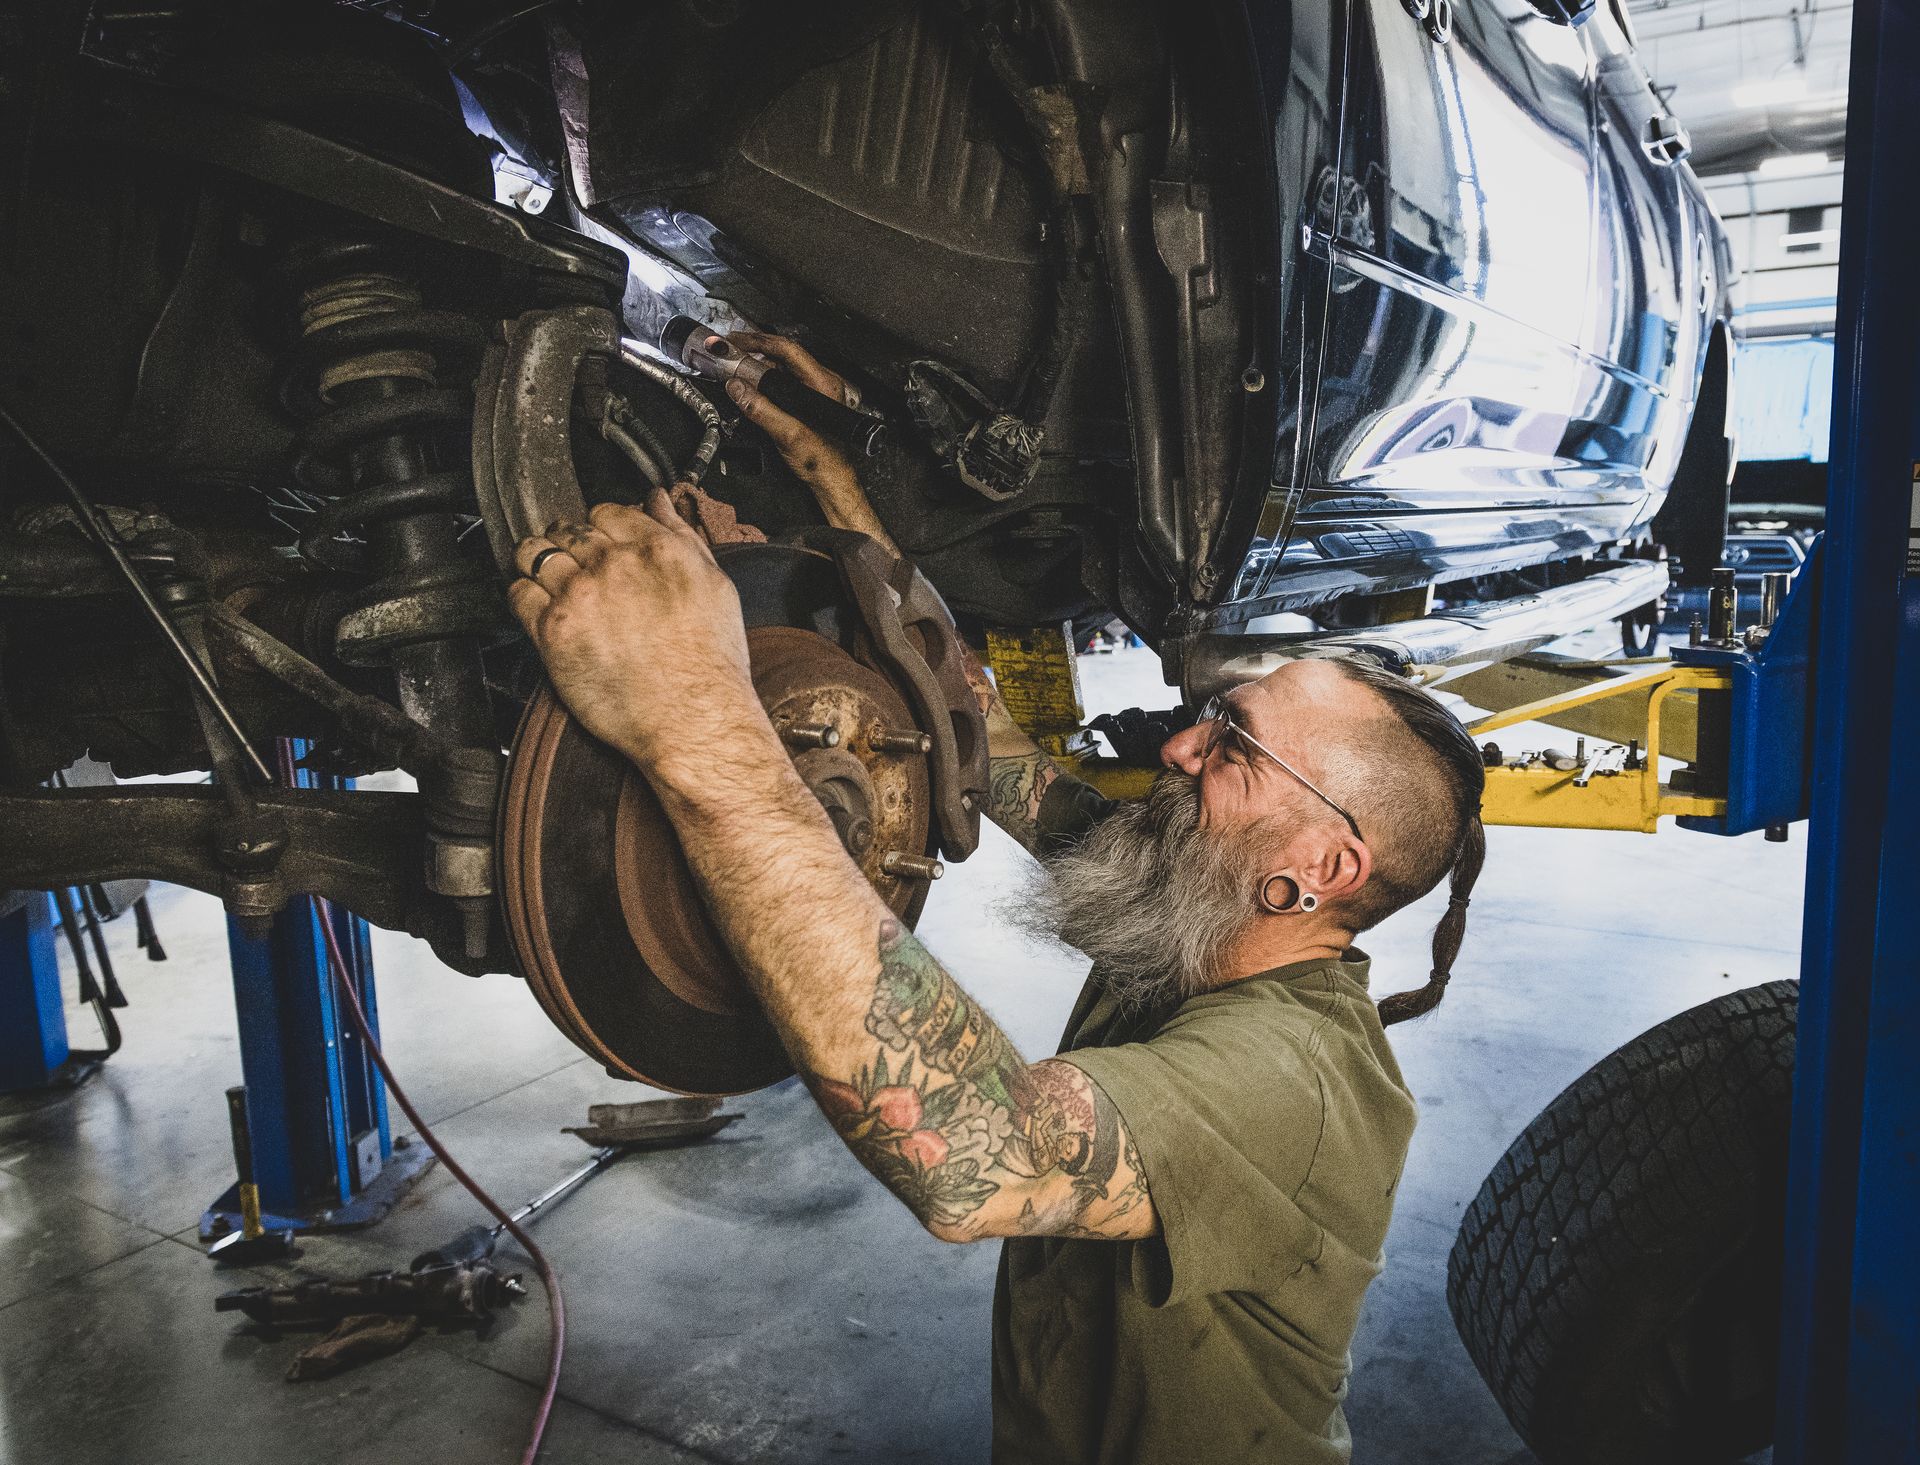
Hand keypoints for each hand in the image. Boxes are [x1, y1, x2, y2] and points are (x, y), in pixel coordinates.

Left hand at [508, 495, 762, 783]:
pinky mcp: (553, 632)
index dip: (601, 527)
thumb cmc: (710, 664)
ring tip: (549, 580)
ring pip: (536, 554)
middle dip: (568, 542)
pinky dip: (524, 594)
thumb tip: (660, 503)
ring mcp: (580, 596)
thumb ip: (683, 535)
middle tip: (574, 564)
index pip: (606, 511)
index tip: (601, 544)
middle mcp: (615, 566)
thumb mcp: (714, 585)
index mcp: (656, 549)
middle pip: (568, 530)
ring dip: (539, 562)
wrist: (694, 720)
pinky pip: (519, 594)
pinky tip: (540, 607)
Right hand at [724, 332, 898, 555]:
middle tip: (727, 350)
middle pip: (783, 356)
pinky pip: (782, 384)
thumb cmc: (821, 460)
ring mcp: (814, 392)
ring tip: (732, 365)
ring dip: (756, 366)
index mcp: (822, 384)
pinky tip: (747, 384)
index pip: (788, 350)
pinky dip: (763, 381)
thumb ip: (761, 409)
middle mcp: (821, 383)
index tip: (735, 341)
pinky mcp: (806, 403)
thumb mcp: (788, 434)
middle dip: (753, 351)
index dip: (759, 341)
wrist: (832, 481)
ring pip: (781, 369)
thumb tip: (736, 387)